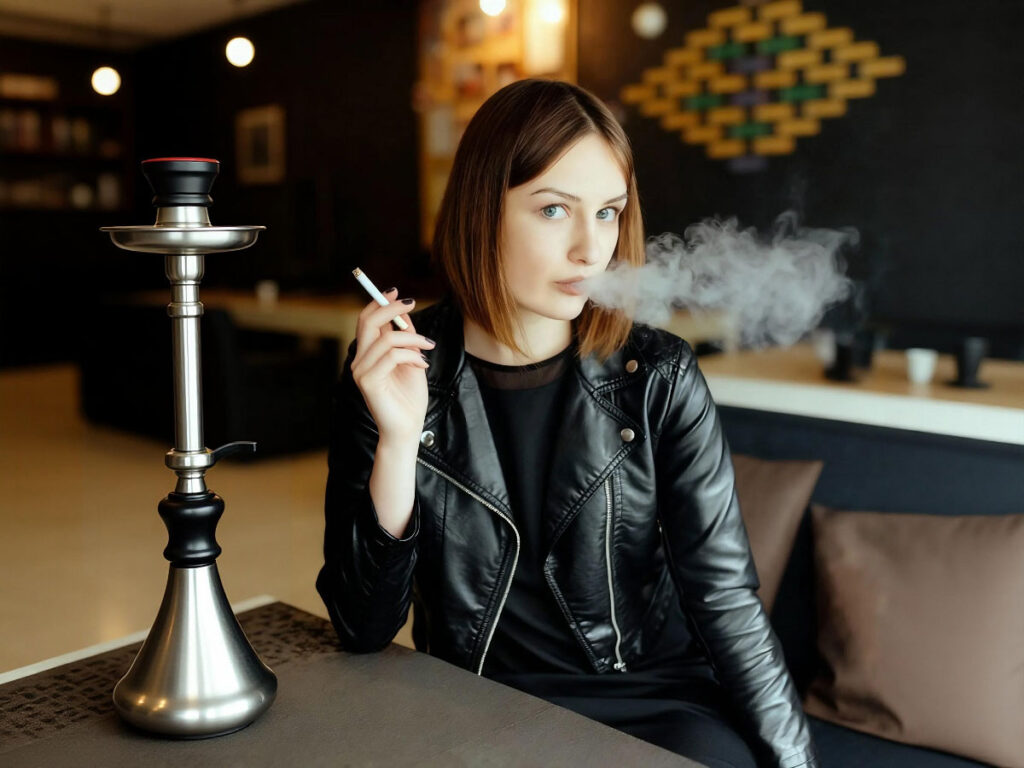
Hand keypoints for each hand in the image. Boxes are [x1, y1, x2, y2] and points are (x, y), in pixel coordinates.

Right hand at [350, 289, 434, 443]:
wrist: (408, 429)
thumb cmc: (409, 398)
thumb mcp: (411, 360)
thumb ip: (405, 338)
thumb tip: (404, 313)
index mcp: (367, 355)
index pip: (366, 321)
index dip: (379, 303)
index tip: (396, 292)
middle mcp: (359, 361)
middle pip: (368, 322)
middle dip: (390, 308)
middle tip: (411, 304)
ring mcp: (361, 372)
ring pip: (386, 339)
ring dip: (412, 338)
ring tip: (428, 347)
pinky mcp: (368, 382)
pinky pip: (391, 356)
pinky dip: (411, 355)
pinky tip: (422, 365)